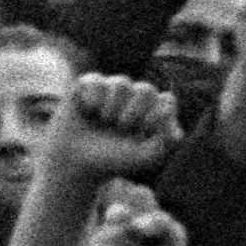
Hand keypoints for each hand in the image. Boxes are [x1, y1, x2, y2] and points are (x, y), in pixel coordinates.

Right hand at [46, 73, 180, 180]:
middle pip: (146, 90)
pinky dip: (93, 97)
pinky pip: (96, 81)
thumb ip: (166, 138)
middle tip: (122, 127)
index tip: (143, 133)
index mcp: (151, 111)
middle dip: (135, 112)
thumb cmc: (114, 160)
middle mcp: (133, 97)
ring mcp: (110, 90)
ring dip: (114, 107)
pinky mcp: (87, 87)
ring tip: (105, 121)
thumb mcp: (146, 156)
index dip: (157, 116)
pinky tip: (89, 110)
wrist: (77, 164)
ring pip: (122, 83)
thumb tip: (168, 105)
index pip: (167, 101)